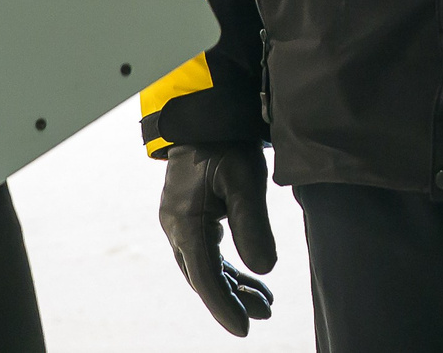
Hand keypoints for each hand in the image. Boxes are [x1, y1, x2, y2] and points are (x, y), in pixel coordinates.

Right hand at [159, 144, 277, 336]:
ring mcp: (180, 222)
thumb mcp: (244, 179)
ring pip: (205, 267)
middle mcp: (176, 227)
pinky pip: (206, 253)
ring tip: (265, 303)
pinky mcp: (190, 215)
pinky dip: (228, 269)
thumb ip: (253, 223)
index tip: (245, 328)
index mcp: (185, 222)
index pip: (205, 276)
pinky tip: (252, 276)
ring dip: (233, 287)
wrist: (206, 114)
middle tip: (264, 315)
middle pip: (203, 276)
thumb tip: (265, 268)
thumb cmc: (225, 143)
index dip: (224, 306)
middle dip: (232, 300)